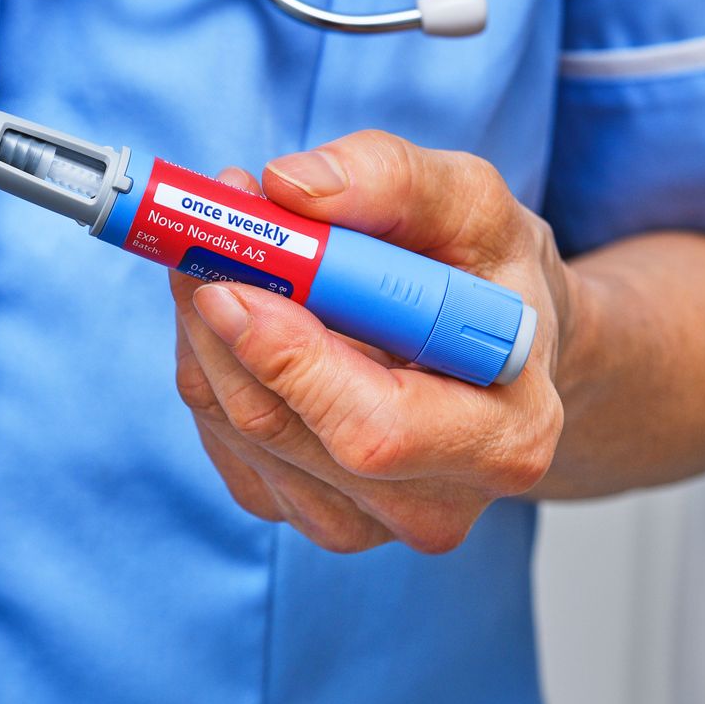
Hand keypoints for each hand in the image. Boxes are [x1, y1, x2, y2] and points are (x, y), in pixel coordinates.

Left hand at [172, 131, 569, 553]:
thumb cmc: (487, 276)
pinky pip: (218, 435)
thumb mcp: (473, 204)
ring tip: (224, 254)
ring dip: (206, 332)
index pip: (373, 429)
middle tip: (200, 235)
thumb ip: (394, 182)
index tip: (230, 283)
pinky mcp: (295, 509)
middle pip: (280, 428)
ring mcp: (358, 521)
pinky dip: (210, 360)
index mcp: (504, 438)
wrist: (490, 346)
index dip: (289, 359)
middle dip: (222, 324)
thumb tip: (289, 186)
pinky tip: (236, 311)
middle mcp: (433, 505)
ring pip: (234, 426)